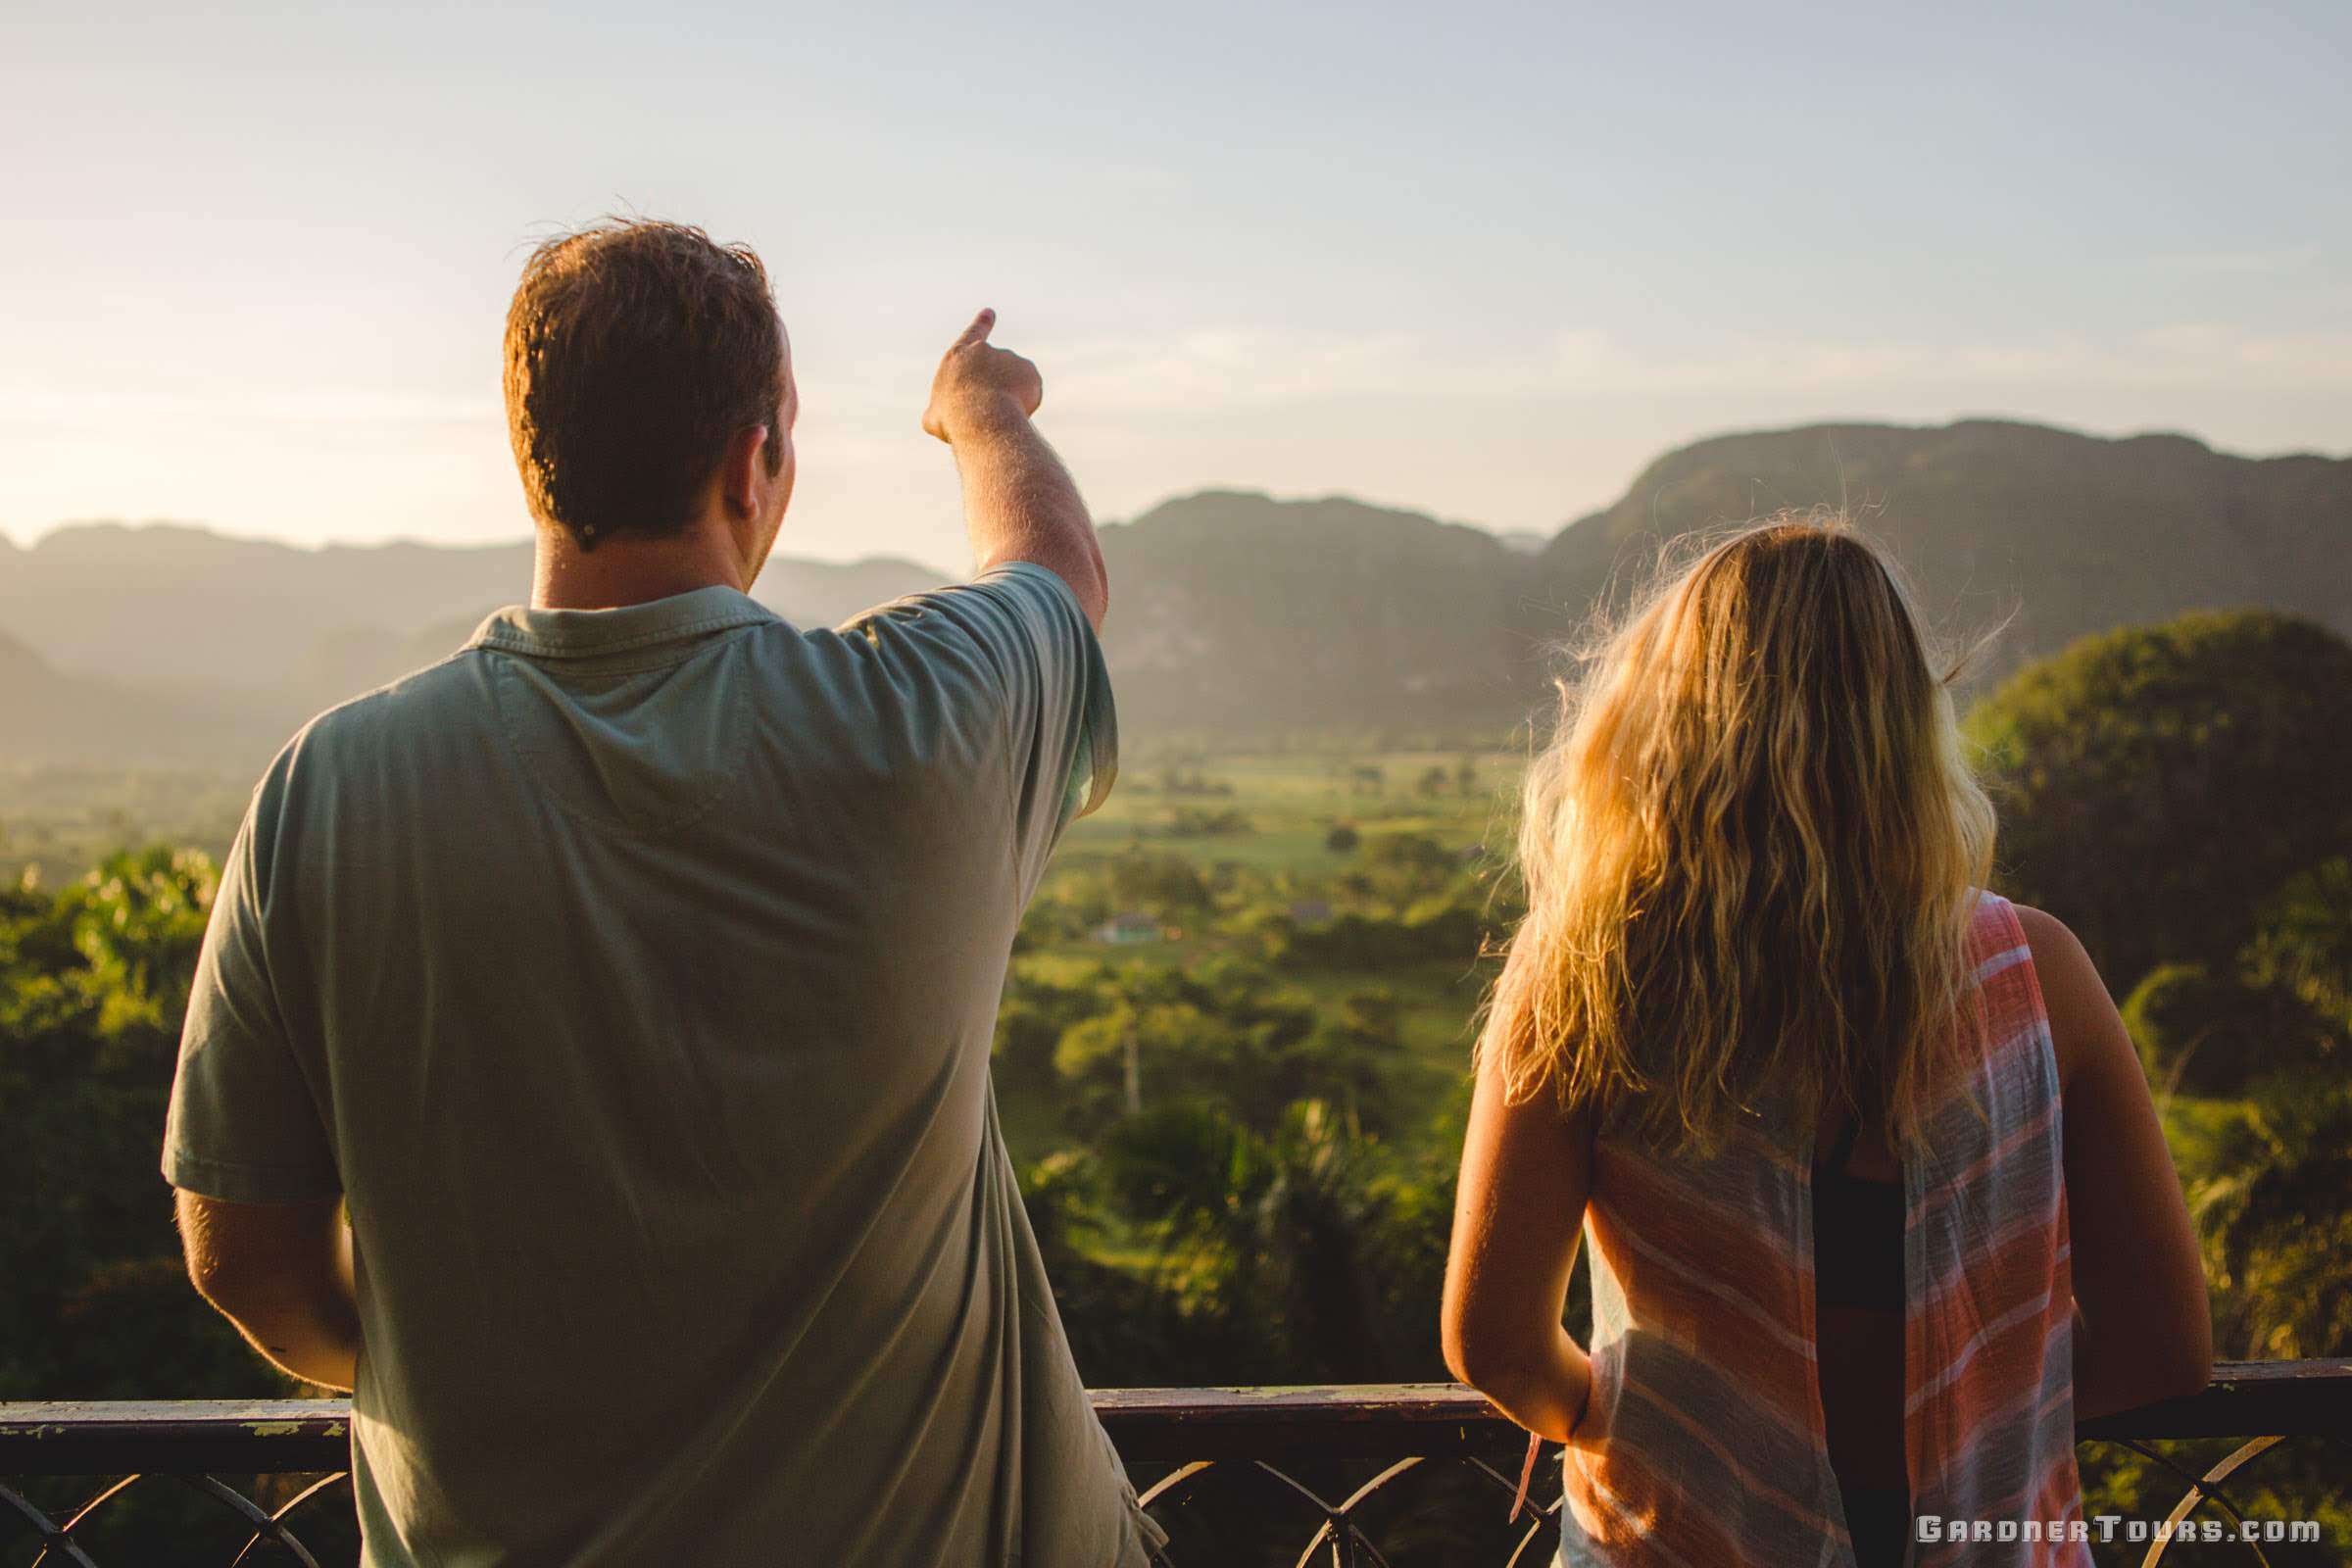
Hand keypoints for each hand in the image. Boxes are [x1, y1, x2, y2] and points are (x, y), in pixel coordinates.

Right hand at [922, 308, 1043, 444]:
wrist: (982, 418)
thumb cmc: (954, 419)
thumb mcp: (935, 418)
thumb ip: (939, 411)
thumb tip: (937, 414)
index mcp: (957, 357)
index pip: (971, 335)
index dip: (981, 324)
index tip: (990, 313)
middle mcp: (984, 350)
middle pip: (996, 368)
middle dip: (999, 385)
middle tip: (994, 408)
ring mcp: (1008, 357)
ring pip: (1014, 381)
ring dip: (1011, 395)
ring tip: (1001, 414)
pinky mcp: (1028, 369)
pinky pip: (1030, 389)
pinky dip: (1027, 401)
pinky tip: (1017, 411)